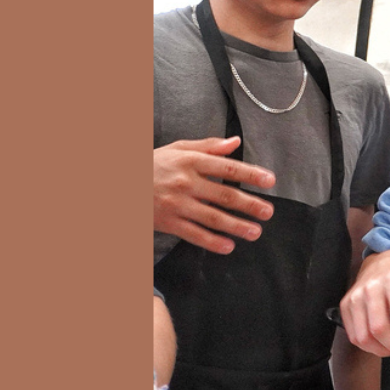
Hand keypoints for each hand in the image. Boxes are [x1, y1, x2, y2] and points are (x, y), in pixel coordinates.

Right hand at [153, 137, 275, 253]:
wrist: (118, 181)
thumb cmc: (153, 164)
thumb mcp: (178, 149)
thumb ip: (208, 146)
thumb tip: (235, 142)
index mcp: (191, 161)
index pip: (228, 168)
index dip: (251, 175)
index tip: (270, 181)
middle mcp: (185, 182)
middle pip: (225, 195)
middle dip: (250, 205)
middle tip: (269, 212)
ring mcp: (176, 204)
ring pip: (212, 218)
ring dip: (236, 226)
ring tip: (255, 232)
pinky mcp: (167, 222)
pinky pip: (194, 234)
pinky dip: (212, 242)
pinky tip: (228, 246)